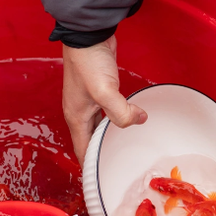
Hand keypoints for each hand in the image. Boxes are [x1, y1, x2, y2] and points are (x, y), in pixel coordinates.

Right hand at [62, 36, 147, 162]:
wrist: (88, 36)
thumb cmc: (89, 63)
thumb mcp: (104, 91)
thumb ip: (120, 112)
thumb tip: (139, 120)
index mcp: (76, 118)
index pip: (82, 151)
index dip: (91, 166)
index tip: (103, 179)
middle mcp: (80, 113)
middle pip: (91, 141)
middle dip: (103, 154)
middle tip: (121, 164)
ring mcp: (89, 101)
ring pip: (100, 127)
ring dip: (112, 136)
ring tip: (127, 146)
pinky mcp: (99, 90)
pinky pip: (108, 112)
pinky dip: (117, 119)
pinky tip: (129, 120)